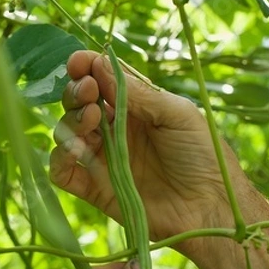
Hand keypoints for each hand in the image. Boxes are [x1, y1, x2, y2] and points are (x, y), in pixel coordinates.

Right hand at [50, 51, 268, 268]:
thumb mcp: (176, 114)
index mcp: (134, 107)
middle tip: (87, 89)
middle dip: (76, 91)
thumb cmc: (202, 155)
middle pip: (78, 104)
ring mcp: (102, 158)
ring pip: (67, 133)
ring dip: (71, 120)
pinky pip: (62, 171)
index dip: (85, 69)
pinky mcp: (93, 188)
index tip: (78, 62)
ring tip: (92, 116)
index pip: (100, 81)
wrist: (209, 207)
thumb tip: (99, 63)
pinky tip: (77, 149)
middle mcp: (113, 130)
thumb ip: (137, 93)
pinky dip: (60, 157)